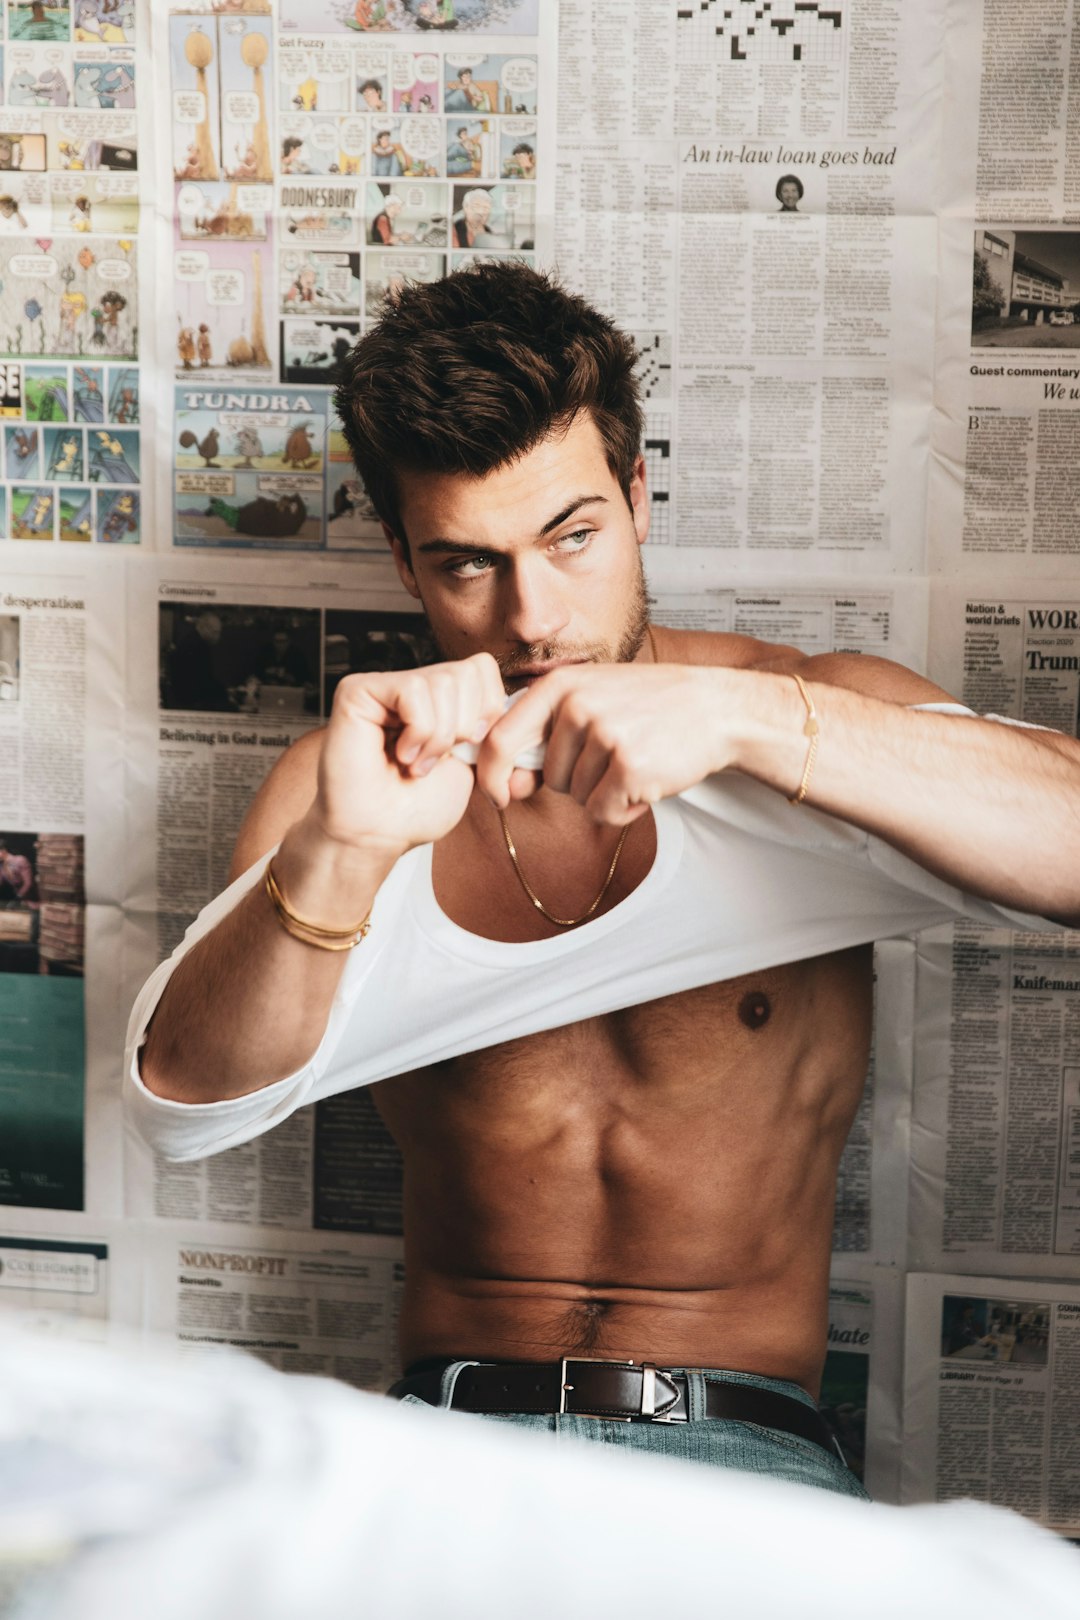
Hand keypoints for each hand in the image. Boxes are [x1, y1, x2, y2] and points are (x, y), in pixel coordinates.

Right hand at [312, 654, 505, 856]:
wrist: (378, 836)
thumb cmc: (418, 809)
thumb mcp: (473, 762)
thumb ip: (487, 721)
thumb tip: (512, 695)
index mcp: (438, 700)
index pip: (482, 668)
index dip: (487, 710)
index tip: (466, 749)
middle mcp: (412, 686)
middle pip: (466, 672)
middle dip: (463, 727)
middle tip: (434, 761)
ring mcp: (384, 686)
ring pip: (443, 681)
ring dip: (438, 737)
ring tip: (415, 763)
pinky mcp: (358, 690)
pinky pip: (413, 690)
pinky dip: (418, 732)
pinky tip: (400, 754)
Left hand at [476, 663, 731, 823]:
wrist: (716, 709)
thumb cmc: (649, 709)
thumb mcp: (591, 702)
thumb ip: (544, 739)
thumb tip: (507, 786)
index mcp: (558, 685)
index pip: (499, 738)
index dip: (491, 775)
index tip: (500, 795)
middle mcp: (577, 706)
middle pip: (547, 777)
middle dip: (577, 781)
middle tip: (615, 757)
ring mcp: (604, 734)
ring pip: (577, 797)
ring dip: (605, 794)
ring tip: (636, 763)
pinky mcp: (628, 766)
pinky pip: (602, 812)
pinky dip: (623, 811)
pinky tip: (646, 784)